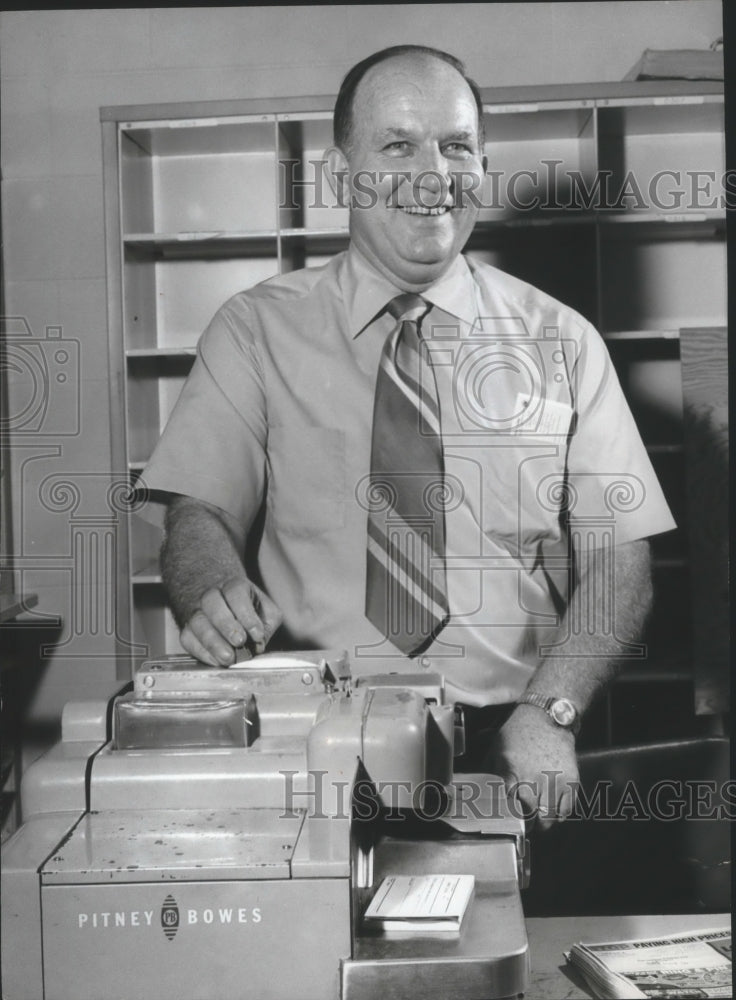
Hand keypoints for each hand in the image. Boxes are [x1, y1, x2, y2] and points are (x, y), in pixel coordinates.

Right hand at [179, 576, 281, 666]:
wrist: (227, 607)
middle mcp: (212, 595)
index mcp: (234, 586)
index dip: (246, 614)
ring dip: (213, 642)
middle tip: (239, 642)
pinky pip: (188, 638)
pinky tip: (216, 660)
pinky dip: (201, 651)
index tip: (257, 634)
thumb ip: (266, 627)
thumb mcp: (267, 612)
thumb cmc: (251, 610)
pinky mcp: (188, 629)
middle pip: (212, 604)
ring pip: (198, 622)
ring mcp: (197, 611)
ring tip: (228, 657)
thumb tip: (257, 645)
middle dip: (226, 625)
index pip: (236, 593)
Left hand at [483, 704, 578, 830]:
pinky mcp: (571, 781)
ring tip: (537, 817)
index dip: (506, 817)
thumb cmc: (519, 731)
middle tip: (522, 823)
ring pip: (548, 819)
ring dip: (542, 822)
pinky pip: (566, 811)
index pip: (507, 807)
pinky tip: (551, 808)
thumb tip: (479, 791)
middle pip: (529, 817)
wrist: (547, 717)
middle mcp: (533, 777)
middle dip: (525, 824)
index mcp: (512, 770)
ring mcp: (554, 780)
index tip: (505, 820)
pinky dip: (558, 814)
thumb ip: (489, 771)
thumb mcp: (496, 748)